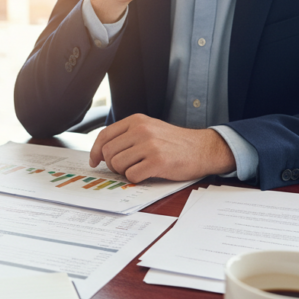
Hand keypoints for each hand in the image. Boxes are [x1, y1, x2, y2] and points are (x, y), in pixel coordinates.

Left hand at [89, 114, 235, 182]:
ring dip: (124, 172)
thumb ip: (128, 135)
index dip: (95, 151)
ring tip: (138, 169)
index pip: (105, 135)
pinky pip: (132, 175)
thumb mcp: (150, 129)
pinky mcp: (158, 161)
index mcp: (137, 120)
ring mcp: (150, 145)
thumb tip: (102, 152)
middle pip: (109, 152)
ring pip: (118, 165)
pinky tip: (147, 174)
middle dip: (112, 164)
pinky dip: (136, 179)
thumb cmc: (175, 142)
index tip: (95, 161)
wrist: (203, 148)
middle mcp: (141, 130)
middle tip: (124, 168)